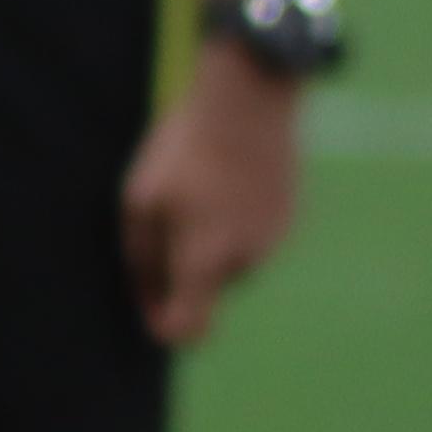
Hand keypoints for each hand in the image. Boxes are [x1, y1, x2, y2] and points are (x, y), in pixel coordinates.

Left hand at [123, 48, 302, 348]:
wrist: (249, 103)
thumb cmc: (184, 152)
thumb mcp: (140, 202)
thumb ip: (141, 259)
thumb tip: (147, 297)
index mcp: (205, 263)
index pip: (189, 328)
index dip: (163, 326)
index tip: (148, 310)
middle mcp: (246, 261)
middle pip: (204, 286)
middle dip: (182, 265)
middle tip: (164, 213)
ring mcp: (275, 238)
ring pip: (231, 257)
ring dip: (210, 237)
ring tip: (197, 186)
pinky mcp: (290, 216)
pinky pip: (253, 232)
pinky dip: (235, 218)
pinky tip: (224, 176)